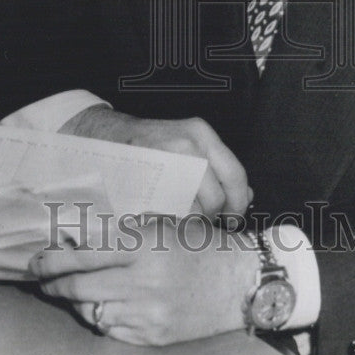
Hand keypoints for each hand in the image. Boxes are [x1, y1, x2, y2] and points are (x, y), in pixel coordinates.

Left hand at [28, 216, 257, 345]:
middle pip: (78, 286)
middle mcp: (143, 280)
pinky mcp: (154, 336)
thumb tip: (78, 235)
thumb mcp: (164, 224)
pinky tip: (99, 306)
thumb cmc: (202, 246)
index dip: (53, 258)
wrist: (241, 281)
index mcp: (144, 245)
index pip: (82, 253)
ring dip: (73, 301)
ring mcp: (148, 312)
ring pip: (90, 311)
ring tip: (67, 291)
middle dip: (53, 282)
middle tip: (42, 278)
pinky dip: (100, 318)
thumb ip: (124, 230)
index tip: (37, 259)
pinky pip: (111, 330)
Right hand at [61, 106, 251, 219]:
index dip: (238, 203)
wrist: (106, 136)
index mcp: (201, 133)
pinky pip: (167, 214)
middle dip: (212, 216)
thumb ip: (219, 169)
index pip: (235, 175)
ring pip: (192, 210)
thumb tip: (247, 197)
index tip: (234, 218)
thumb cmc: (153, 146)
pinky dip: (169, 221)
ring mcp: (163, 161)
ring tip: (179, 213)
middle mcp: (186, 144)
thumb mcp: (190, 145)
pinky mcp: (143, 180)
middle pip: (215, 198)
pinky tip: (163, 214)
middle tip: (202, 218)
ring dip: (190, 220)